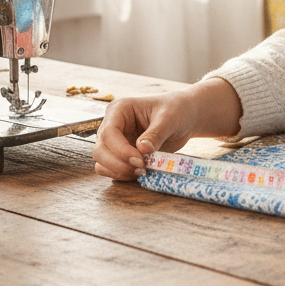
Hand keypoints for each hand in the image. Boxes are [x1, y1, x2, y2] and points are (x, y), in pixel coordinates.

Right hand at [92, 77, 242, 181]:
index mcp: (119, 110)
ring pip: (102, 163)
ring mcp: (115, 141)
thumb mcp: (169, 118)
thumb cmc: (176, 110)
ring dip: (119, 172)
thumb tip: (142, 149)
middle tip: (142, 169)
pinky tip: (141, 173)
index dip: (121, 150)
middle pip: (100, 150)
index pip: (108, 133)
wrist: (185, 117)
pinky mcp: (121, 155)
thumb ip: (155, 134)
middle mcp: (113, 125)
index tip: (140, 160)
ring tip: (143, 171)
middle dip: (118, 164)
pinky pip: (111, 170)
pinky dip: (122, 175)